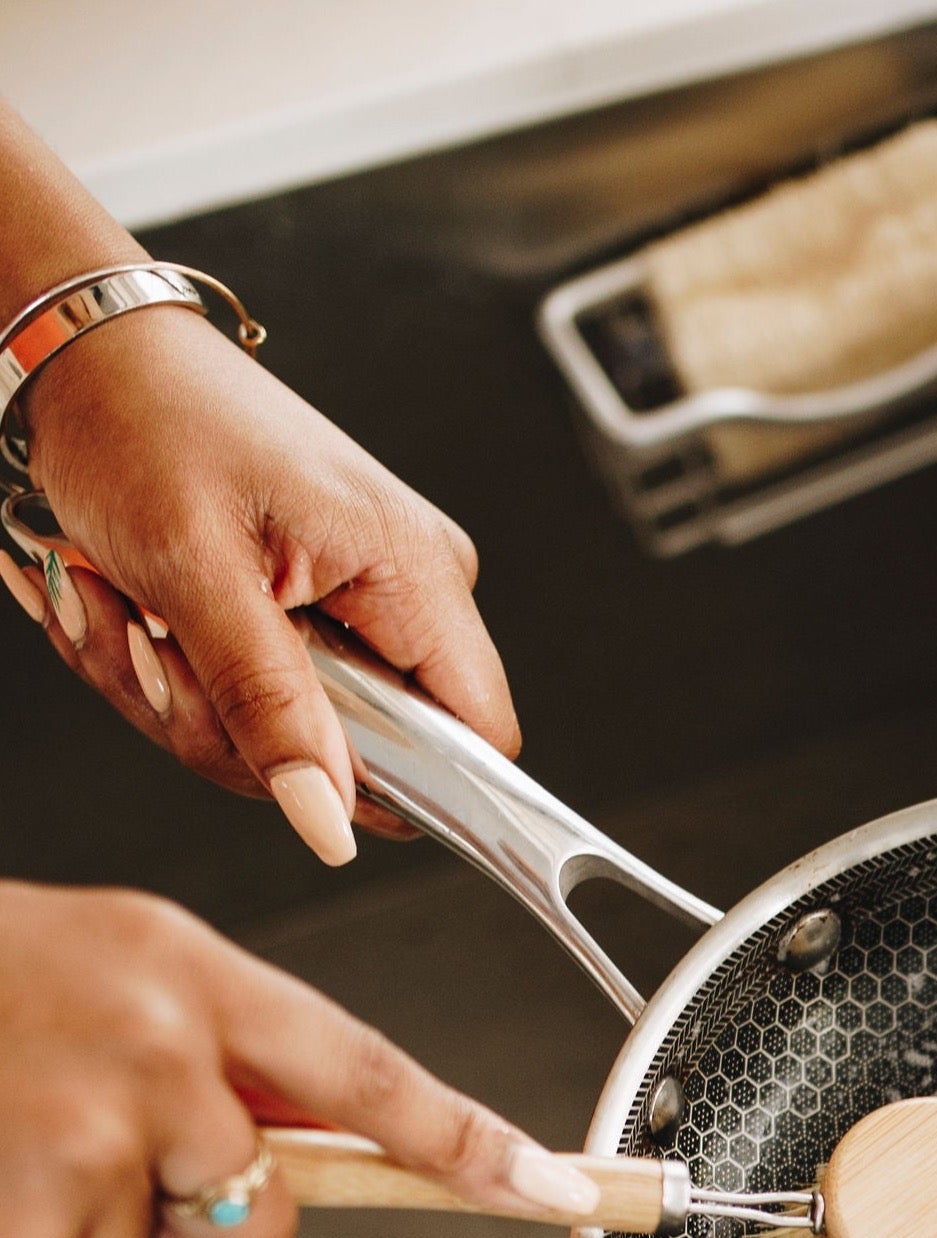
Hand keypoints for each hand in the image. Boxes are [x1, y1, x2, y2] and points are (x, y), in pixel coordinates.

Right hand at [0, 882, 597, 1237]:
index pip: (372, 1076)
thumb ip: (230, 1050)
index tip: (564, 1194)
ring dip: (85, 1227)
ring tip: (7, 1139)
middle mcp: (153, 1059)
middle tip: (90, 1131)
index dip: (475, 1145)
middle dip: (196, 1203)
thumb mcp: (122, 967)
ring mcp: (78, 1151)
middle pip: (263, 1210)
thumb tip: (321, 1156)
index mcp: (191, 976)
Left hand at [13, 301, 518, 864]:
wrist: (90, 349)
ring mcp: (369, 598)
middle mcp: (413, 586)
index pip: (479, 741)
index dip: (398, 782)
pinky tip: (145, 616)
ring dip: (193, 704)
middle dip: (239, 733)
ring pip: (305, 736)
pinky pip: (276, 698)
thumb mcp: (194, 574)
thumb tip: (329, 823)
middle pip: (372, 753)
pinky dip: (193, 678)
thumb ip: (270, 708)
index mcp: (415, 569)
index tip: (292, 770)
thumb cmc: (141, 417)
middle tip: (152, 654)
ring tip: (128, 616)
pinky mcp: (322, 605)